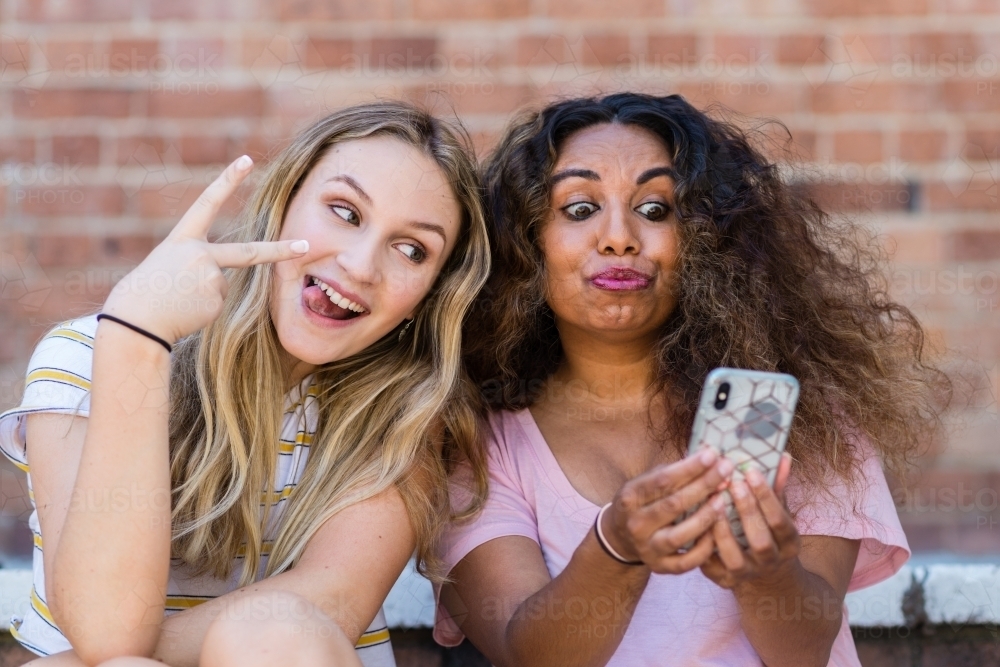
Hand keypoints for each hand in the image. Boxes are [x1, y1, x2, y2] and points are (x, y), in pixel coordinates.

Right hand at [102, 156, 308, 344]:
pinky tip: (185, 311)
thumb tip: (222, 281)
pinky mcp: (216, 301)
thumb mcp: (166, 266)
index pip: (207, 202)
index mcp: (181, 240)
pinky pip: (217, 304)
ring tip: (178, 301)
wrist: (135, 322)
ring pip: (221, 286)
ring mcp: (211, 278)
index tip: (245, 160)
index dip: (227, 180)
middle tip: (305, 245)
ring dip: (203, 296)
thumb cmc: (145, 294)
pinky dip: (203, 309)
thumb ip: (196, 263)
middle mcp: (200, 254)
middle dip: (281, 251)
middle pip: (249, 252)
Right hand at [601, 448, 732, 573]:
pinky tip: (716, 532)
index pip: (661, 480)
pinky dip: (703, 548)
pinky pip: (686, 562)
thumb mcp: (647, 482)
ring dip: (705, 517)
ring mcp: (647, 547)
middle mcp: (635, 524)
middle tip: (726, 470)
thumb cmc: (642, 501)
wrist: (620, 537)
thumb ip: (674, 473)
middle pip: (673, 504)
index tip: (712, 455)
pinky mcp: (659, 567)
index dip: (688, 468)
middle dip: (703, 485)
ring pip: (679, 535)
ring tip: (722, 499)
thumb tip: (708, 461)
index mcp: (630, 498)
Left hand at [700, 452, 801, 589]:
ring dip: (723, 531)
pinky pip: (712, 567)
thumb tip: (782, 455)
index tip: (750, 471)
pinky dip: (703, 547)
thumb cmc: (767, 531)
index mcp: (789, 543)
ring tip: (712, 503)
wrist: (763, 575)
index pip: (780, 520)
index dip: (766, 497)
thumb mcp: (777, 512)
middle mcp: (770, 562)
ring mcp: (747, 574)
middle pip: (760, 541)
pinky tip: (694, 524)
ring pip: (735, 558)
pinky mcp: (724, 581)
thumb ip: (777, 487)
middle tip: (731, 483)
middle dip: (746, 511)